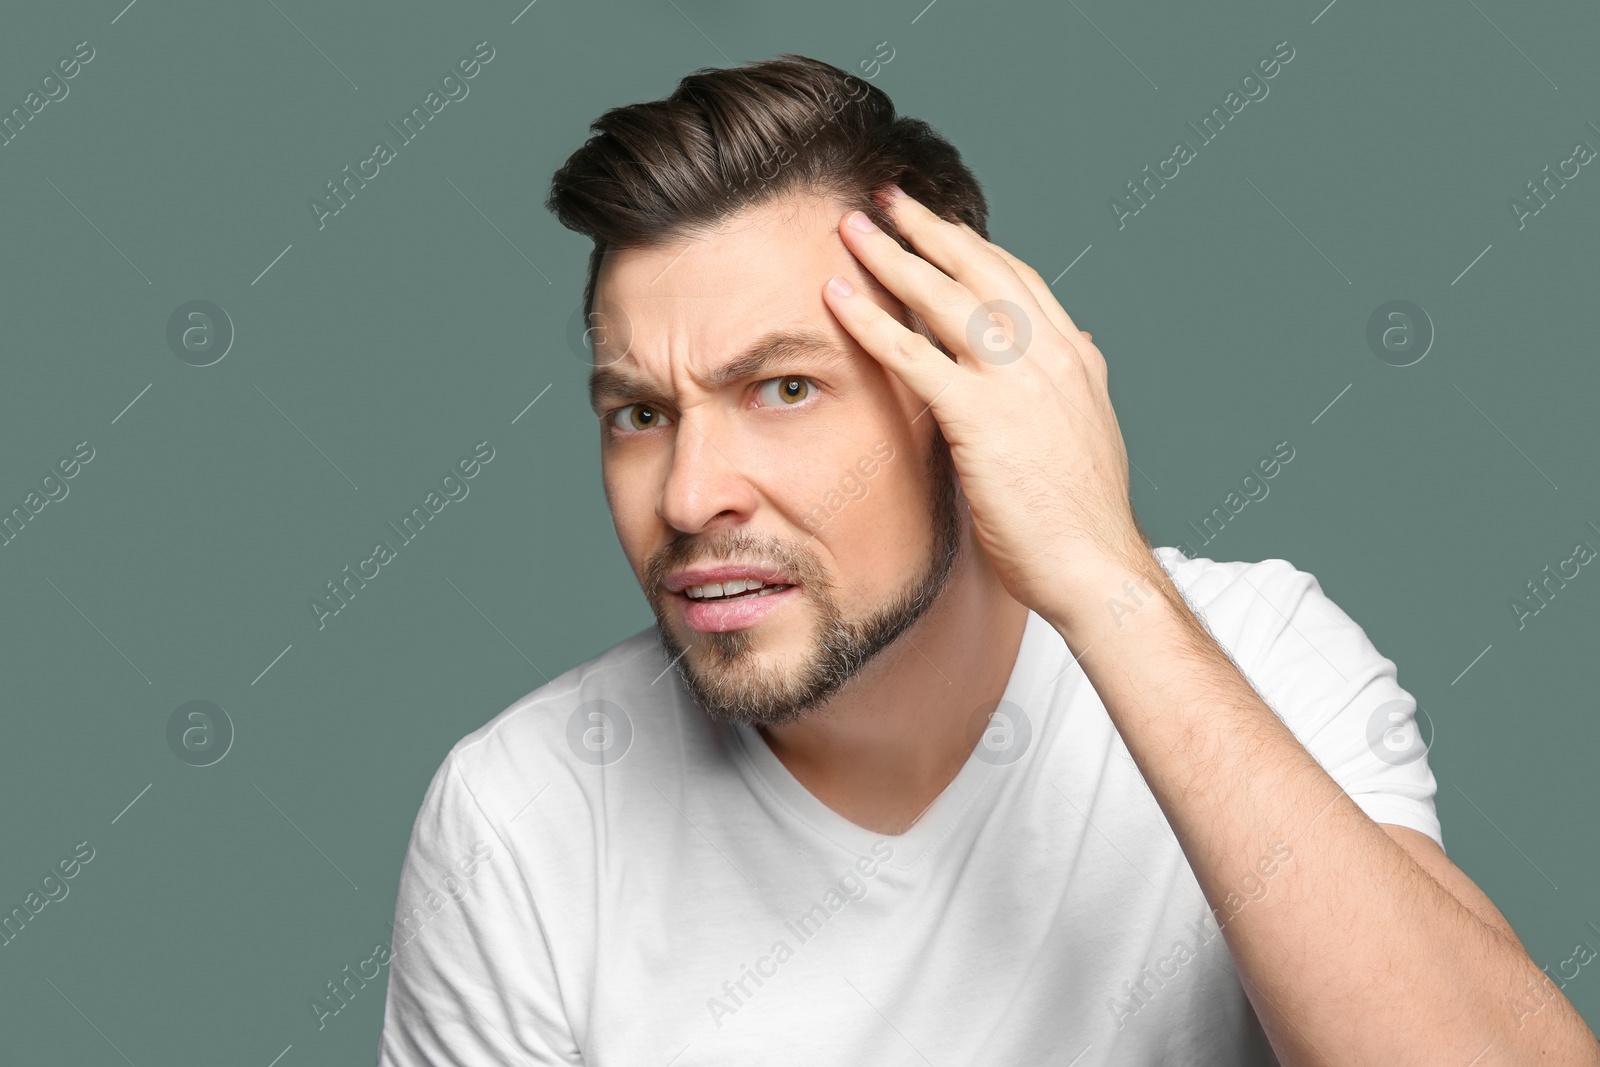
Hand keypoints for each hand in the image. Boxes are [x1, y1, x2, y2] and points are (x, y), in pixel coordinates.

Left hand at [823, 186, 1153, 628]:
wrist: (1096, 568)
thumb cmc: (1084, 519)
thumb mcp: (1088, 433)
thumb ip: (1074, 385)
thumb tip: (1081, 346)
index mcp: (1074, 358)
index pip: (1019, 280)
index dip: (974, 247)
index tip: (939, 225)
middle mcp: (1050, 355)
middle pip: (981, 270)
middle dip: (929, 228)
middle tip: (888, 197)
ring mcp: (1018, 383)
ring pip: (945, 298)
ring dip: (893, 255)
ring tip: (853, 226)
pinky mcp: (982, 416)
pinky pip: (914, 354)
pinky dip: (870, 320)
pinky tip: (837, 297)